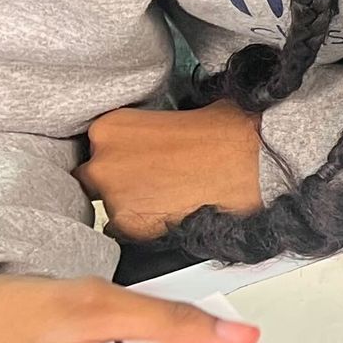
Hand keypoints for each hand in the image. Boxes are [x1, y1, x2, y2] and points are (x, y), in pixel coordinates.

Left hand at [76, 104, 261, 243]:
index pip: (95, 146)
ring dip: (131, 204)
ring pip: (110, 207)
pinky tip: (171, 210)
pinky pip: (126, 232)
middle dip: (117, 180)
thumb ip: (147, 126)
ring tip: (168, 195)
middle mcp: (102, 163)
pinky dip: (144, 225)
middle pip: (93, 178)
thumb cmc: (224, 133)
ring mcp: (115, 198)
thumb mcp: (176, 111)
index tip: (131, 158)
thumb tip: (149, 134)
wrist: (249, 162)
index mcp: (109, 127)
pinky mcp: (132, 227)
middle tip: (151, 177)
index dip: (116, 154)